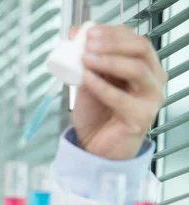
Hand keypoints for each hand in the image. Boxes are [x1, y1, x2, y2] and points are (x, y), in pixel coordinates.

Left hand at [71, 25, 166, 159]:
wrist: (95, 147)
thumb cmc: (96, 113)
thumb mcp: (88, 80)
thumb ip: (86, 60)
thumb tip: (76, 34)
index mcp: (144, 66)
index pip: (134, 40)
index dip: (112, 33)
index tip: (89, 32)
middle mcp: (153, 79)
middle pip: (140, 49)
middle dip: (112, 43)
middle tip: (88, 44)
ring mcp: (151, 98)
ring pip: (136, 69)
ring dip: (109, 60)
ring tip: (86, 59)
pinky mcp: (141, 117)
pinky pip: (121, 97)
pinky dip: (101, 85)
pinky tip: (86, 78)